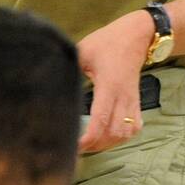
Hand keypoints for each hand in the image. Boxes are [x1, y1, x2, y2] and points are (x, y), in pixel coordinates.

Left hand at [77, 11, 154, 153]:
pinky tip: (108, 138)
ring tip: (89, 145)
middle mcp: (123, 96)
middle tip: (76, 148)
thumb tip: (48, 79)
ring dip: (108, 143)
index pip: (101, 120)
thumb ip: (68, 67)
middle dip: (95, 145)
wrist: (136, 36)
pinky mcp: (137, 103)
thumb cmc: (107, 42)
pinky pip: (133, 128)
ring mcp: (132, 101)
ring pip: (124, 133)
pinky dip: (121, 138)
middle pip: (113, 132)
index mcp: (109, 85)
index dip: (88, 138)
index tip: (75, 146)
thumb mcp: (83, 50)